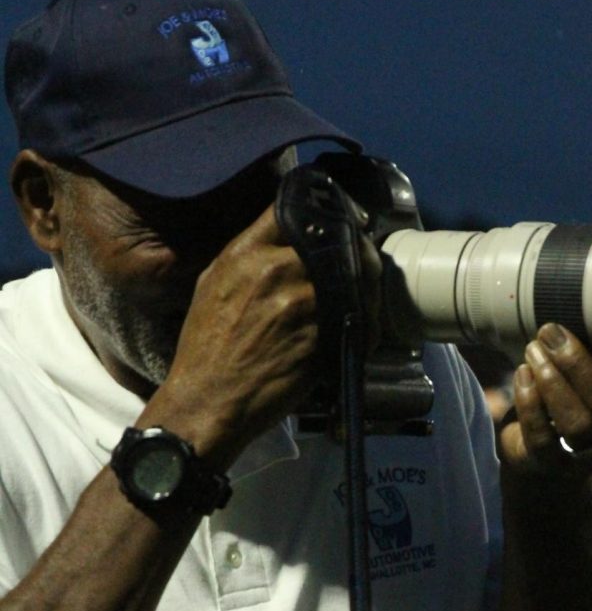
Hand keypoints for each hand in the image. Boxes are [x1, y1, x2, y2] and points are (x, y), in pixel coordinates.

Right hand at [155, 204, 380, 464]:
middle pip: (336, 241)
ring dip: (367, 290)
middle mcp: (275, 270)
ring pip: (354, 280)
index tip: (344, 219)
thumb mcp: (214, 285)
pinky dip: (366, 325)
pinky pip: (358, 319)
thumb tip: (286, 241)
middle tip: (365, 262)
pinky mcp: (321, 336)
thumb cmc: (205, 348)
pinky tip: (360, 331)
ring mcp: (301, 303)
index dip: (327, 211)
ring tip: (365, 300)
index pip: (293, 209)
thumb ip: (250, 257)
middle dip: (357, 251)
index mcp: (245, 253)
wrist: (207, 401)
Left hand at [498, 323, 591, 478]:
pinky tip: (522, 374)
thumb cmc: (579, 391)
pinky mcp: (555, 467)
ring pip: (576, 424)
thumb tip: (587, 304)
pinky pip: (542, 439)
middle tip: (550, 333)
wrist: (547, 444)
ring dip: (551, 381)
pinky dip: (529, 402)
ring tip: (533, 351)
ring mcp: (591, 458)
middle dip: (577, 364)